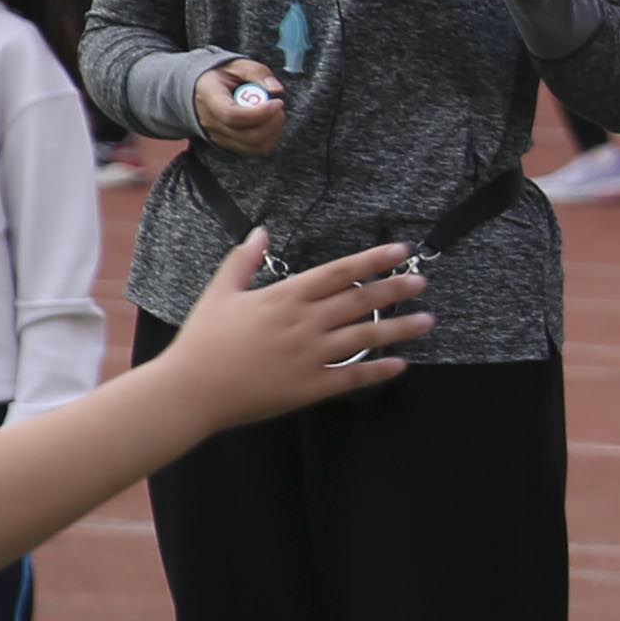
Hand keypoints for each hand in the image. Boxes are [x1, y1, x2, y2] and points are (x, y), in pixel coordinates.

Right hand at [178, 231, 431, 415]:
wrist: (191, 389)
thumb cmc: (203, 340)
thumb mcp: (221, 292)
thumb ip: (243, 260)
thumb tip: (261, 231)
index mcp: (285, 296)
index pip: (339, 272)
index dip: (372, 260)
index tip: (401, 251)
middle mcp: (304, 322)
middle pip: (359, 301)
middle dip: (394, 290)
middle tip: (422, 282)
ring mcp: (309, 355)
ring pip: (364, 338)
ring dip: (399, 329)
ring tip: (427, 321)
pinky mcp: (309, 387)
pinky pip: (351, 377)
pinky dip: (377, 371)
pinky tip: (400, 365)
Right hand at [190, 56, 291, 155]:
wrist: (203, 89)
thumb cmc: (222, 76)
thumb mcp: (237, 65)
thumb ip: (257, 73)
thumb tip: (276, 90)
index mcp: (208, 97)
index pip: (232, 115)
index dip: (259, 113)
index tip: (277, 102)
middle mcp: (210, 121)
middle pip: (246, 136)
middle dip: (272, 122)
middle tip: (279, 105)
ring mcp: (218, 136)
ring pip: (253, 146)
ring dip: (273, 131)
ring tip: (275, 113)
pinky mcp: (228, 145)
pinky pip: (254, 150)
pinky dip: (270, 139)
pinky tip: (270, 123)